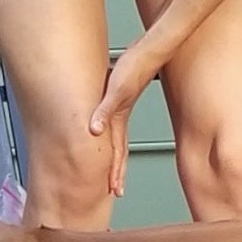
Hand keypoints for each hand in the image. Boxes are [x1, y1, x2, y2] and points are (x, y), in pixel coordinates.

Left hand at [89, 40, 161, 197]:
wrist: (149, 51)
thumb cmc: (134, 66)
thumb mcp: (115, 89)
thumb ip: (104, 110)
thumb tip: (93, 131)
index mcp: (119, 119)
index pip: (117, 152)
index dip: (115, 173)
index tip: (114, 190)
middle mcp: (121, 118)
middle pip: (120, 152)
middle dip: (118, 173)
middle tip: (117, 190)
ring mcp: (122, 110)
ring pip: (118, 141)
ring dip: (117, 158)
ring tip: (114, 170)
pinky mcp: (121, 100)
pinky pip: (114, 126)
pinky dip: (111, 136)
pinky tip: (105, 136)